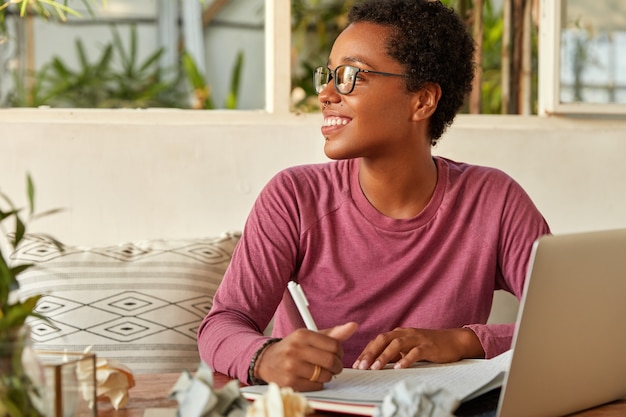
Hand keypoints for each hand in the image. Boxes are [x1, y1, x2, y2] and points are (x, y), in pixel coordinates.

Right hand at [256, 322, 357, 390]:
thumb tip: (353, 326)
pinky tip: (310, 377)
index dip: (340, 352)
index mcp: (303, 334)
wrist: (266, 360)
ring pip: (325, 375)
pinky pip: (316, 386)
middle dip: (337, 366)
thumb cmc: (294, 348)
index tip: (337, 355)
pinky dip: (317, 384)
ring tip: (320, 371)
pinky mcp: (290, 382)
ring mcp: (292, 366)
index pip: (334, 345)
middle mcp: (296, 349)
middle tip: (334, 366)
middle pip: (331, 361)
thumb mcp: (310, 337)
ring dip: (327, 375)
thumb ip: (333, 334)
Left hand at [352, 327, 483, 369]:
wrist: (454, 340)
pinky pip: (415, 352)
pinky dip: (406, 359)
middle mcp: (406, 333)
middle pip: (383, 339)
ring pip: (397, 344)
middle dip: (371, 353)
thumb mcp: (409, 347)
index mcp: (399, 333)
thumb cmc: (429, 346)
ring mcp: (417, 338)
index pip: (378, 340)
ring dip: (384, 356)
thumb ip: (394, 353)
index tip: (357, 364)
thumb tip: (377, 364)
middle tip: (361, 366)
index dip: (366, 351)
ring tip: (375, 367)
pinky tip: (399, 368)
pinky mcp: (429, 346)